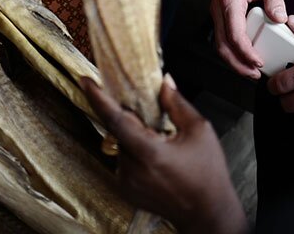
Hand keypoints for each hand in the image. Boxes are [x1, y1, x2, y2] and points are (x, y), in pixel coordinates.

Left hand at [83, 76, 247, 233]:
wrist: (206, 212)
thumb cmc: (207, 174)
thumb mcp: (199, 130)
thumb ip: (177, 103)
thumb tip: (164, 82)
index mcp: (149, 153)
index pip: (115, 119)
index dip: (98, 98)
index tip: (86, 81)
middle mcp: (133, 170)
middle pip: (118, 130)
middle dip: (129, 117)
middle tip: (148, 114)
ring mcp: (127, 182)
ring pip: (121, 145)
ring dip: (134, 136)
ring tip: (161, 142)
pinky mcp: (126, 190)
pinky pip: (123, 160)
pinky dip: (135, 152)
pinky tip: (157, 158)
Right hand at [210, 0, 283, 77]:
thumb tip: (279, 19)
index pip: (234, 34)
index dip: (246, 52)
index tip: (258, 62)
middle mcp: (218, 7)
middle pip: (222, 45)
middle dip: (237, 64)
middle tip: (254, 74)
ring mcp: (217, 11)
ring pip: (219, 44)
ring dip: (234, 61)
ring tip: (251, 70)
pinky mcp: (220, 14)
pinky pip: (222, 37)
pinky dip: (232, 51)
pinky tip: (245, 57)